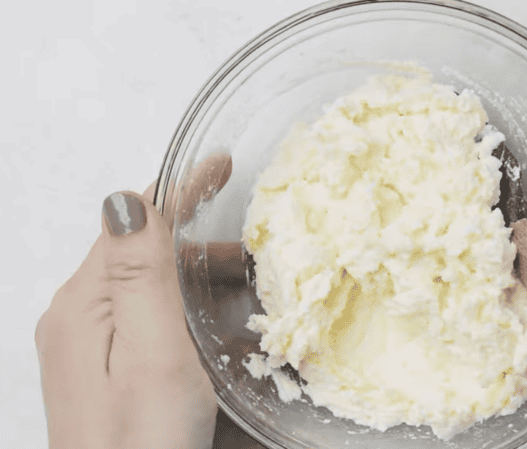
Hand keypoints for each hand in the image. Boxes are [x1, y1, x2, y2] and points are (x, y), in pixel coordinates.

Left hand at [35, 154, 231, 448]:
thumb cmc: (141, 444)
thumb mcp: (152, 357)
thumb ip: (139, 277)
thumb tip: (125, 201)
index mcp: (87, 306)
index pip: (134, 222)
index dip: (180, 189)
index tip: (221, 163)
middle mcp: (81, 319)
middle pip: (145, 255)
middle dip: (203, 246)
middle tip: (259, 257)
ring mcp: (92, 347)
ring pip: (153, 289)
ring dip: (201, 283)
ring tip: (252, 299)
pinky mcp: (108, 372)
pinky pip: (152, 322)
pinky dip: (190, 316)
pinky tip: (222, 337)